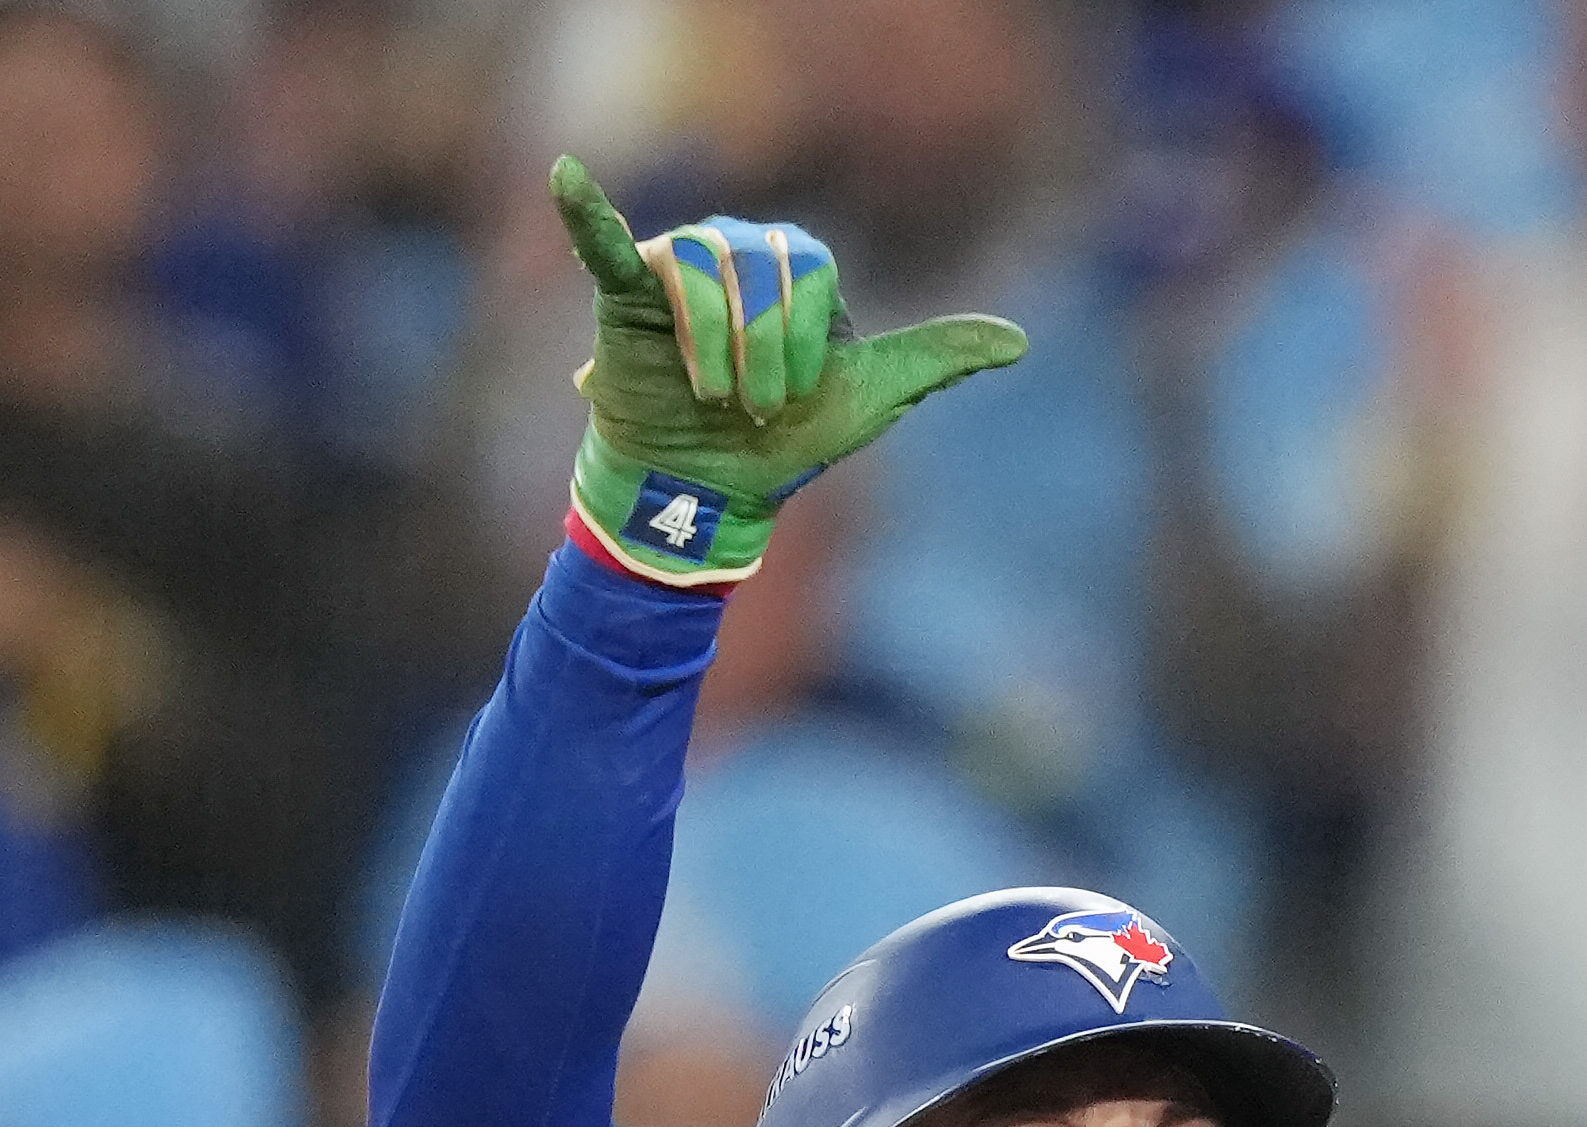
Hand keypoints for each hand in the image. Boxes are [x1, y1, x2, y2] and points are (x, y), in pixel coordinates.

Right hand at [552, 156, 1025, 584]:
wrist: (711, 491)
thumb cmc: (787, 440)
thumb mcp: (871, 397)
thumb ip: (937, 359)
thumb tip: (1020, 343)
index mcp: (793, 264)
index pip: (808, 270)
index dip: (802, 341)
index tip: (792, 400)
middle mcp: (735, 250)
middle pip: (754, 269)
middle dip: (760, 352)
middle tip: (752, 407)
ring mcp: (677, 267)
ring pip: (698, 275)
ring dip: (709, 348)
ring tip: (710, 396)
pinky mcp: (625, 295)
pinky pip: (605, 244)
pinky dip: (584, 211)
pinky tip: (566, 176)